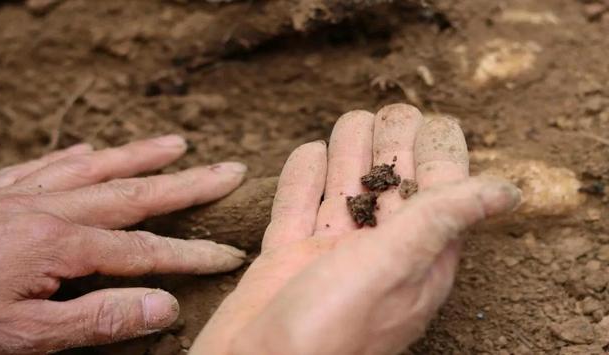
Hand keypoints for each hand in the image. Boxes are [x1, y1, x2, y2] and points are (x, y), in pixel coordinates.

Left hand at [0, 135, 247, 353]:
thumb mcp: (26, 336)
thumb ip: (99, 319)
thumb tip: (165, 306)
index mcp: (62, 245)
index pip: (146, 251)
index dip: (192, 255)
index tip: (231, 256)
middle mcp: (51, 210)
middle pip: (135, 194)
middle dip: (188, 185)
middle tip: (230, 170)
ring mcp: (24, 197)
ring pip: (96, 168)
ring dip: (140, 156)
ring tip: (178, 144)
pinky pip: (44, 167)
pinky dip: (74, 157)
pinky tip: (91, 150)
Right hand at [190, 104, 519, 354]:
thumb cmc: (327, 333)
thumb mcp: (393, 266)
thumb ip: (441, 219)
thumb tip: (507, 191)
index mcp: (413, 261)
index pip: (436, 195)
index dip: (434, 155)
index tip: (428, 120)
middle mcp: (373, 256)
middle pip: (386, 187)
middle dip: (390, 146)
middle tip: (391, 114)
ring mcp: (326, 256)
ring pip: (340, 190)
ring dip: (347, 152)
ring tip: (353, 120)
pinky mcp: (285, 256)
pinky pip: (296, 206)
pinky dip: (303, 177)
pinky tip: (309, 151)